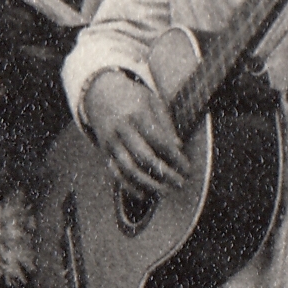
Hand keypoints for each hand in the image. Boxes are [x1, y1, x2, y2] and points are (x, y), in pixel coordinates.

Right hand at [83, 69, 186, 195]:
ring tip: (166, 192)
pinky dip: (128, 186)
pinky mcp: (104, 151)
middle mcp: (121, 130)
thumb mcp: (153, 102)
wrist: (99, 93)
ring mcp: (111, 142)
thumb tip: (179, 147)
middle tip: (180, 183)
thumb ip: (166, 124)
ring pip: (128, 169)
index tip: (188, 169)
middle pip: (144, 157)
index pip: (160, 141)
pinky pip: (115, 173)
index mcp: (136, 115)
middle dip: (165, 173)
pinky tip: (143, 195)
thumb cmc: (134, 98)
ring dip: (148, 184)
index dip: (175, 158)